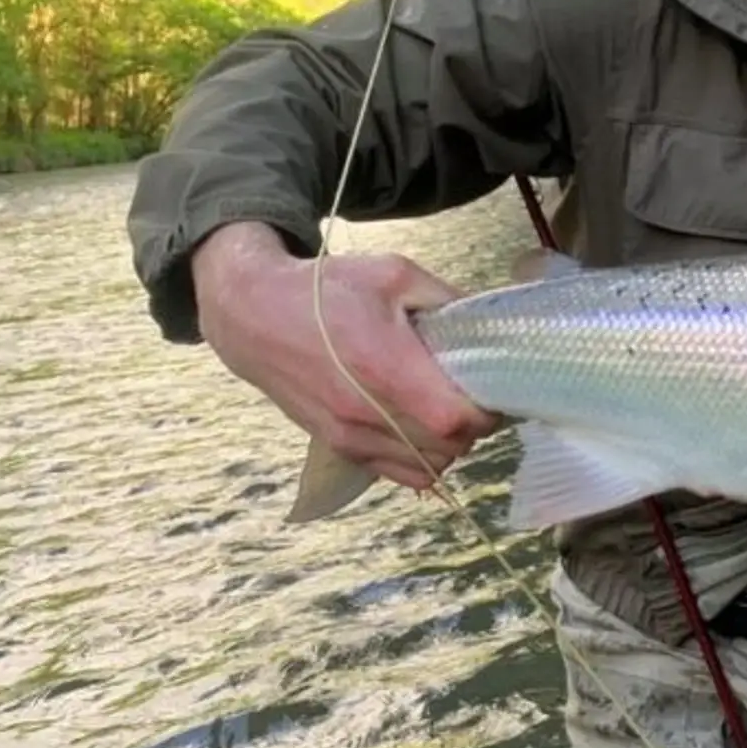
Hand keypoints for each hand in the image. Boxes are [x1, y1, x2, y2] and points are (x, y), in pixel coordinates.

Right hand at [192, 222, 500, 492]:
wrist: (253, 314)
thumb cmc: (327, 290)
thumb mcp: (395, 274)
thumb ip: (448, 301)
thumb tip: (492, 326)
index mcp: (384, 368)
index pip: (457, 420)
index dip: (487, 411)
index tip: (493, 389)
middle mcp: (365, 413)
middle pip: (449, 448)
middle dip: (474, 426)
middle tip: (475, 396)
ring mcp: (349, 436)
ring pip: (428, 467)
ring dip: (448, 445)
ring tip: (446, 409)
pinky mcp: (339, 447)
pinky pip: (399, 473)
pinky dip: (422, 460)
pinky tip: (420, 427)